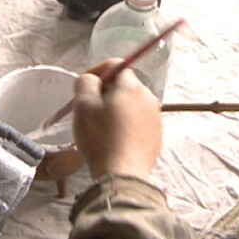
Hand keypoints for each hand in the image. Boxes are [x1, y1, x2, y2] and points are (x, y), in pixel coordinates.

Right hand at [73, 59, 161, 180]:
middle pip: (123, 86)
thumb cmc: (101, 138)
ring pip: (130, 104)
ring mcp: (155, 118)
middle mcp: (148, 98)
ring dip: (114, 110)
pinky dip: (124, 125)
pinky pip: (137, 122)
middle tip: (89, 110)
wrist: (122, 174)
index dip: (96, 71)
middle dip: (105, 93)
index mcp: (131, 87)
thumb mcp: (83, 105)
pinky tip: (113, 140)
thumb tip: (90, 79)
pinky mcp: (156, 136)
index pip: (115, 65)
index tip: (84, 86)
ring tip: (100, 129)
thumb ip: (85, 83)